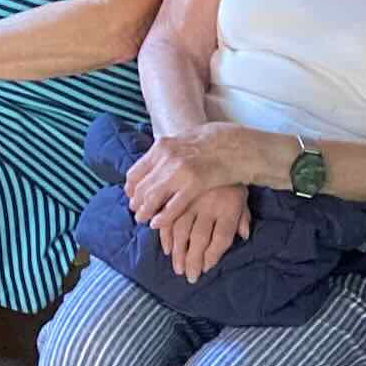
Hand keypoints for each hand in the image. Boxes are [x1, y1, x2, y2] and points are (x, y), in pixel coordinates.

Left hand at [126, 124, 255, 228]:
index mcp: (162, 147)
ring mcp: (180, 171)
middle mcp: (167, 158)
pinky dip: (161, 217)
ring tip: (142, 220)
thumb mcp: (181, 141)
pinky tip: (156, 224)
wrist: (233, 142)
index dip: (131, 188)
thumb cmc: (210, 143)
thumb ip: (167, 153)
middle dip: (136, 203)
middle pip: (141, 187)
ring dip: (144, 212)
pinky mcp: (194, 184)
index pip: (136, 172)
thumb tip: (154, 166)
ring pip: (152, 197)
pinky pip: (172, 206)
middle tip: (136, 213)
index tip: (131, 197)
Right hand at [154, 182, 250, 281]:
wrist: (213, 147)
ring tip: (176, 267)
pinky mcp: (175, 192)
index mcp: (229, 206)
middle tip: (187, 276)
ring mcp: (190, 198)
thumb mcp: (242, 194)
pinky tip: (165, 246)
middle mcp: (210, 204)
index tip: (205, 269)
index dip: (212, 256)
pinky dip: (164, 233)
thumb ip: (243, 216)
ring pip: (180, 230)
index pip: (222, 238)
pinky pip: (167, 216)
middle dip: (192, 261)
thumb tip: (243, 235)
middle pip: (200, 239)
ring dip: (177, 252)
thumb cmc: (228, 177)